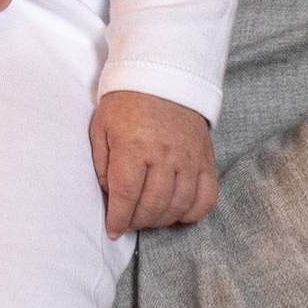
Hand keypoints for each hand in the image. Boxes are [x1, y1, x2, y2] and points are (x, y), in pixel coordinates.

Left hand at [91, 90, 218, 236]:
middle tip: (128, 221)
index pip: (126, 195)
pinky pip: (206, 197)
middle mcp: (164, 154)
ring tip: (148, 217)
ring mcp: (189, 158)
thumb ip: (102, 165)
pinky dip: (192, 212)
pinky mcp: (206, 159)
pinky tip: (177, 211)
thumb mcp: (101, 128)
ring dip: (161, 219)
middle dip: (137, 221)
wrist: (163, 77)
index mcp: (134, 146)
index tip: (113, 229)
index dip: (118, 218)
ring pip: (178, 205)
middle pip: (152, 205)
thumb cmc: (127, 104)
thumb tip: (110, 197)